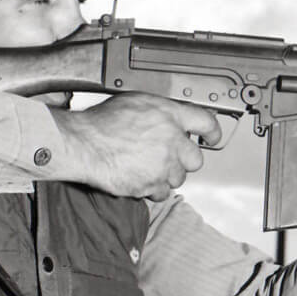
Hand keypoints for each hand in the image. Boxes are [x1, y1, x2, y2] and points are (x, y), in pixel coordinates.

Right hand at [55, 94, 222, 200]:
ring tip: (146, 166)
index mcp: (169, 115)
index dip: (212, 132)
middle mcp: (171, 139)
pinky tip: (139, 177)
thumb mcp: (135, 103)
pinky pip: (162, 192)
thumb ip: (159, 113)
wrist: (84, 144)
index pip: (206, 122)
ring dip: (166, 175)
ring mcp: (163, 164)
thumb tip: (170, 119)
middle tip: (169, 157)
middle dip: (184, 160)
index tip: (212, 137)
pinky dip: (152, 188)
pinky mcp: (152, 184)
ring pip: (179, 178)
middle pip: (196, 159)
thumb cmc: (101, 123)